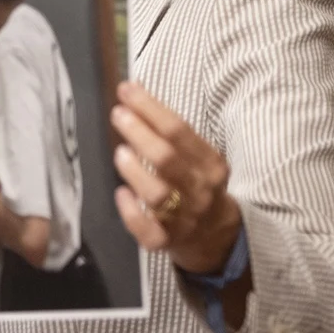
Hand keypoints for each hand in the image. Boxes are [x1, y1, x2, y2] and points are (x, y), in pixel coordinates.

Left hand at [110, 81, 243, 273]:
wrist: (214, 236)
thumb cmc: (197, 185)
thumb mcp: (197, 158)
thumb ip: (171, 134)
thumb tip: (133, 97)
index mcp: (210, 164)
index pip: (179, 130)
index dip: (151, 108)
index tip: (127, 90)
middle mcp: (200, 190)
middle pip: (168, 159)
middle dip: (140, 132)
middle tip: (118, 114)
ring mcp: (184, 218)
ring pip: (158, 195)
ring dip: (136, 171)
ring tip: (120, 153)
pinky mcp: (166, 242)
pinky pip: (147, 230)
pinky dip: (131, 213)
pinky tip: (121, 194)